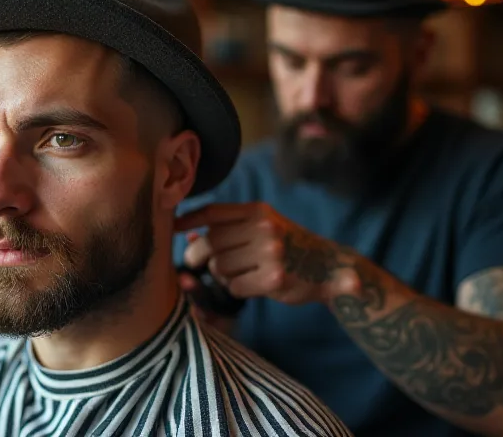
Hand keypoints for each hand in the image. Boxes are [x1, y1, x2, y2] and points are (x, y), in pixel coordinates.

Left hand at [175, 203, 359, 304]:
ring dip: (222, 276)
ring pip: (219, 267)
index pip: (213, 212)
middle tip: (202, 264)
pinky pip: (235, 287)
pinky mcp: (273, 278)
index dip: (188, 220)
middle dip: (199, 257)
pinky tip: (253, 285)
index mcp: (258, 211)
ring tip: (241, 273)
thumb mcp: (262, 228)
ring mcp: (270, 253)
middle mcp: (264, 227)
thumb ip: (228, 229)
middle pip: (210, 243)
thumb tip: (187, 235)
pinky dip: (237, 290)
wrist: (329, 268)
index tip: (172, 227)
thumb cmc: (288, 247)